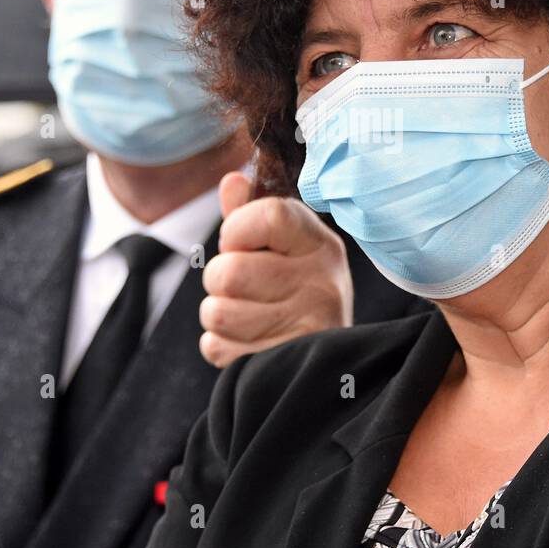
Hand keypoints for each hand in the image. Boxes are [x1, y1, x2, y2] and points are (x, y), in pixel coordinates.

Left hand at [198, 171, 352, 366]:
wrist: (332, 362)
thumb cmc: (299, 292)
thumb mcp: (287, 248)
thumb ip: (253, 213)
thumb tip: (231, 181)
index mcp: (320, 246)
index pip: (270, 215)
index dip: (237, 228)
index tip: (238, 242)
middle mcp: (321, 285)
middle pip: (229, 271)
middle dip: (219, 280)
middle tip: (241, 287)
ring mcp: (306, 329)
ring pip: (217, 312)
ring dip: (219, 314)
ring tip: (246, 315)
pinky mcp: (283, 366)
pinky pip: (216, 348)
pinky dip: (222, 346)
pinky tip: (250, 341)